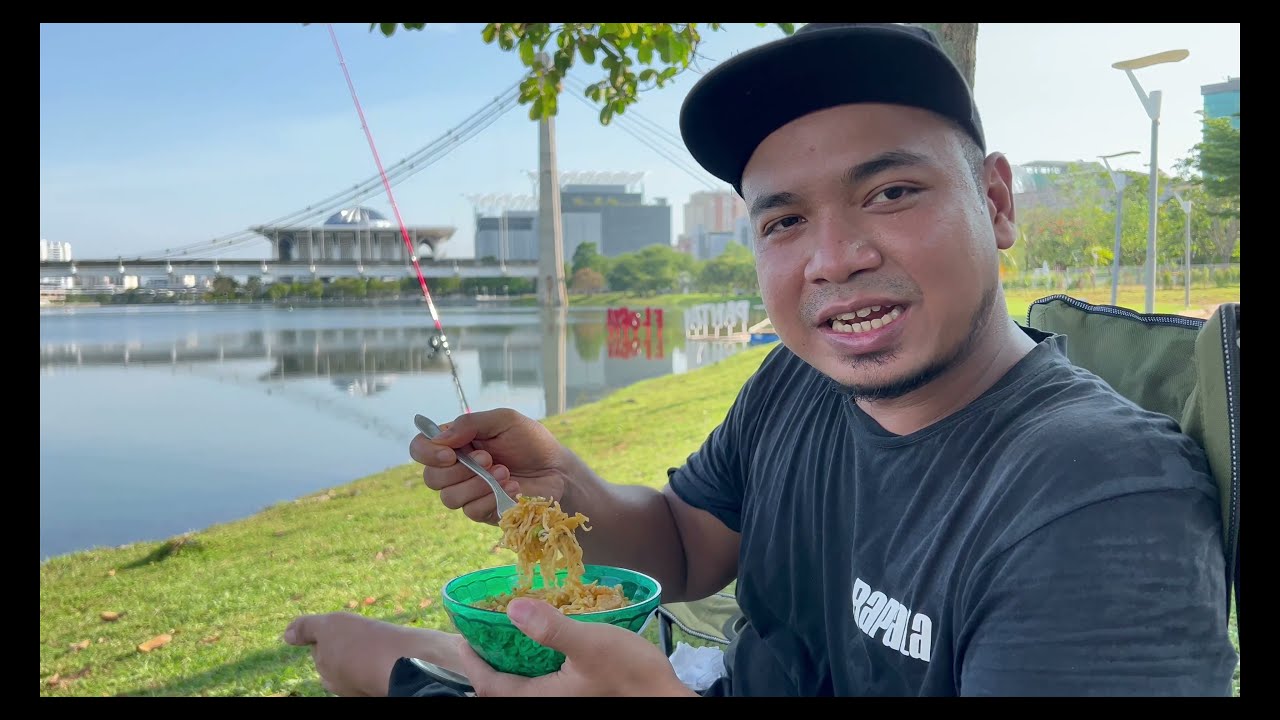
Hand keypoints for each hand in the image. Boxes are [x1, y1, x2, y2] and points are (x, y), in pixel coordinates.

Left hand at [283, 612, 463, 696]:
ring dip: (371, 650)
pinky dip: (391, 658)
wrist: (406, 663)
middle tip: (366, 634)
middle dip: (352, 645)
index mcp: (328, 675)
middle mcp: (345, 686)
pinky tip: (398, 651)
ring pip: (365, 662)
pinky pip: (386, 667)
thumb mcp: (330, 627)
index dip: (333, 633)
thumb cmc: (365, 645)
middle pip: (343, 659)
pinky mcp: (392, 684)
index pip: (323, 650)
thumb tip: (287, 635)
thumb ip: (307, 628)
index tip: (348, 628)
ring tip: (382, 641)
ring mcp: (368, 687)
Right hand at [410, 408, 572, 524]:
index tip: (450, 454)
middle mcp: (456, 469)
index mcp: (455, 443)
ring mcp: (468, 492)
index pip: (420, 449)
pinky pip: (471, 511)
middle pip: (431, 478)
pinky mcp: (483, 511)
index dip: (427, 453)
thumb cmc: (531, 442)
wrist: (558, 469)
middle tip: (489, 459)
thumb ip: (471, 424)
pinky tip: (512, 487)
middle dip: (460, 470)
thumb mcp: (504, 420)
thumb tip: (441, 439)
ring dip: (477, 484)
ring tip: (505, 472)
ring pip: (449, 498)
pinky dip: (491, 498)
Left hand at [456, 598, 695, 696]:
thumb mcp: (590, 643)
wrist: (666, 697)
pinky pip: (544, 685)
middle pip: (504, 690)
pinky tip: (544, 647)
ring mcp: (565, 699)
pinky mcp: (579, 694)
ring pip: (525, 688)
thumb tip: (512, 608)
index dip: (473, 663)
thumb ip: (551, 627)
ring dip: (512, 667)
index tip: (461, 639)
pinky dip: (534, 668)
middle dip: (489, 666)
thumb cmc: (630, 674)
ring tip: (508, 637)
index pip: (492, 686)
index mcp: (542, 697)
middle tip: (482, 636)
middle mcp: (549, 703)